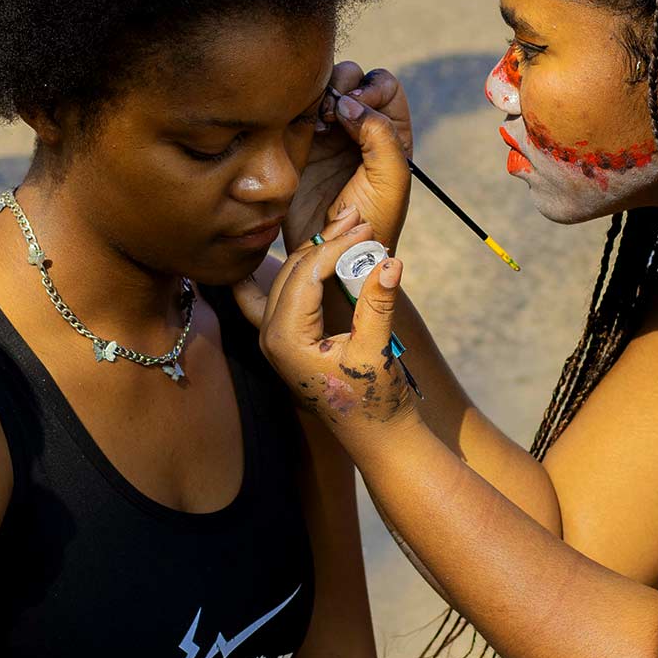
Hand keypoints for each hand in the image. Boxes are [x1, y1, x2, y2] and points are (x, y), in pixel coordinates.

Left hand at [235, 226, 419, 444]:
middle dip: (328, 243)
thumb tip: (390, 260)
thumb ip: (378, 303)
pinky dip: (275, 276)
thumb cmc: (375, 400)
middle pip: (294, 270)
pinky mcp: (287, 339)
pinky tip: (268, 257)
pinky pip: (268, 299)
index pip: (307, 274)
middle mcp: (270, 336)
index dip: (338, 247)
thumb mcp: (377, 350)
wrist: (375, 436)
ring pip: (289, 277)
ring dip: (317, 252)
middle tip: (361, 221)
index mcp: (285, 339)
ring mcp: (274, 338)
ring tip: (350, 230)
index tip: (369, 230)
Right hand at [285, 63, 412, 251]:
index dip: (372, 88)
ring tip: (318, 120)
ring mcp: (327, 137)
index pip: (385, 87)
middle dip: (344, 85)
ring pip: (322, 91)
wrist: (331, 253)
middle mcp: (359, 131)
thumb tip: (348, 101)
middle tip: (335, 112)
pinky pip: (296, 112)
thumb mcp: (391, 179)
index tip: (360, 106)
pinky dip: (298, 109)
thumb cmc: (370, 223)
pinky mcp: (299, 145)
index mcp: (390, 136)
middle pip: (352, 80)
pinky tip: (303, 129)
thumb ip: (381, 134)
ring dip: (320, 95)